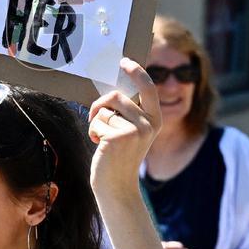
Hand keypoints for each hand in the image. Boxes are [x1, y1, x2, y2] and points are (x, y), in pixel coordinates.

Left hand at [88, 58, 161, 199]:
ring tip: (103, 139)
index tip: (124, 61)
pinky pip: (97, 122)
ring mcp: (135, 130)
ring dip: (97, 123)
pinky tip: (101, 147)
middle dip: (101, 105)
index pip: (148, 88)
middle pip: (117, 95)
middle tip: (97, 119)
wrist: (116, 186)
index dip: (137, 72)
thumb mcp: (130, 132)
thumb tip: (113, 90)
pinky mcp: (118, 137)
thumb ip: (128, 113)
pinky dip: (93, 132)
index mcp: (155, 120)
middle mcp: (148, 124)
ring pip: (104, 110)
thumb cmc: (118, 157)